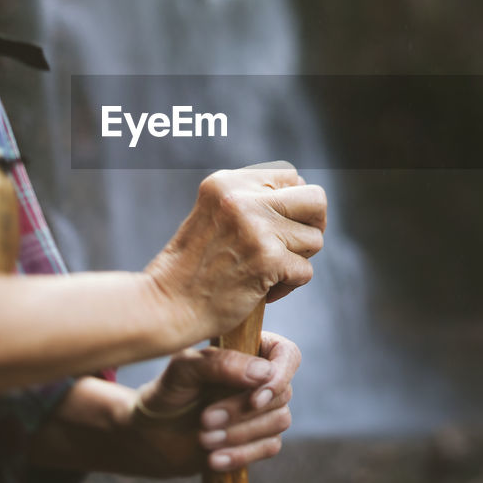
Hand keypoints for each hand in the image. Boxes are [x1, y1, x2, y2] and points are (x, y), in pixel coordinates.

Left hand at [128, 331, 301, 476]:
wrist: (153, 434)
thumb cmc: (168, 392)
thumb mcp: (183, 370)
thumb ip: (220, 363)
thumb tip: (264, 373)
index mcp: (249, 349)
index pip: (286, 354)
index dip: (279, 376)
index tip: (255, 398)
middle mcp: (262, 378)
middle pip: (281, 393)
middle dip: (242, 411)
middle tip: (205, 420)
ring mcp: (264, 410)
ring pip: (279, 421)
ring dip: (240, 434)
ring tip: (203, 439)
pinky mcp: (260, 439)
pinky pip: (270, 447)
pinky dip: (242, 454)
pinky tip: (213, 459)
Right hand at [144, 162, 325, 342]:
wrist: (167, 305)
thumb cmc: (193, 267)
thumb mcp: (214, 214)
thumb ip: (252, 200)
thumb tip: (304, 189)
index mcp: (228, 182)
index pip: (290, 176)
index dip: (292, 204)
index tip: (276, 226)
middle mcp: (242, 198)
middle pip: (316, 199)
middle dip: (313, 225)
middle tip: (292, 247)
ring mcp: (257, 228)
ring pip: (314, 239)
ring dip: (297, 261)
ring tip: (265, 271)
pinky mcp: (267, 259)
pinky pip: (305, 271)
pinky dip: (288, 286)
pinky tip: (260, 289)